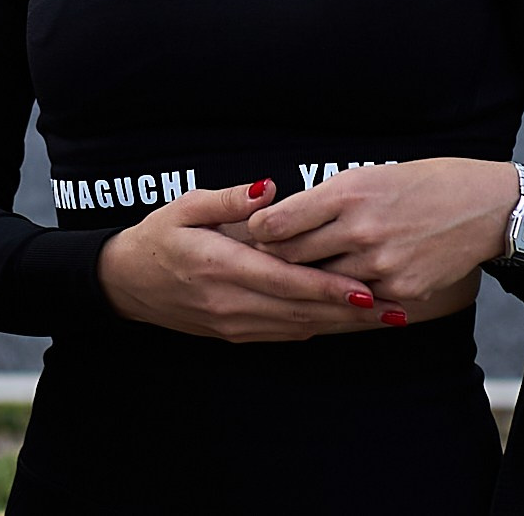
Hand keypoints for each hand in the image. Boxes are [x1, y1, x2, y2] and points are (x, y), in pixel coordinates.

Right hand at [96, 180, 401, 342]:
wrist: (126, 284)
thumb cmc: (158, 237)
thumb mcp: (185, 207)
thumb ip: (229, 199)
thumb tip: (269, 189)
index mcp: (219, 266)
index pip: (284, 280)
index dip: (327, 288)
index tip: (366, 289)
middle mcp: (230, 302)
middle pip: (302, 311)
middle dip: (352, 312)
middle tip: (398, 310)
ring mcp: (234, 323)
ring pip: (300, 327)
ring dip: (343, 325)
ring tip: (386, 318)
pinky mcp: (236, 334)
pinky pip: (286, 334)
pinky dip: (319, 327)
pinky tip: (348, 321)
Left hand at [243, 158, 514, 307]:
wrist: (484, 207)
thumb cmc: (422, 184)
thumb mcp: (368, 176)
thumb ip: (326, 201)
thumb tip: (280, 219)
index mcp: (347, 193)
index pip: (278, 223)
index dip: (259, 231)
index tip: (256, 233)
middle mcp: (360, 230)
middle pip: (292, 258)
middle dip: (276, 259)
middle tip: (266, 259)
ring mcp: (381, 264)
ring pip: (322, 283)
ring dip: (311, 280)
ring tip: (301, 274)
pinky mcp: (401, 290)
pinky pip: (359, 298)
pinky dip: (349, 293)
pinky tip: (346, 287)